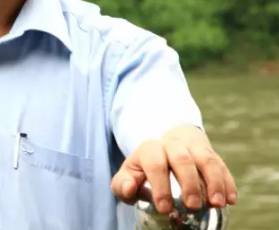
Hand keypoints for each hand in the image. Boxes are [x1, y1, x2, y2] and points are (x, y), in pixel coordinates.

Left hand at [111, 125, 236, 213]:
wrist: (166, 144)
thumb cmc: (145, 168)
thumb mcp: (130, 174)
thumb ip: (123, 184)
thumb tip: (129, 188)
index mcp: (150, 150)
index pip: (155, 163)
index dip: (160, 185)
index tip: (165, 208)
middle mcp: (172, 145)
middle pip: (182, 159)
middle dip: (189, 183)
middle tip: (193, 206)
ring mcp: (193, 147)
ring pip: (205, 158)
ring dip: (214, 181)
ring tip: (217, 204)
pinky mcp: (210, 153)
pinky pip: (221, 164)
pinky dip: (227, 181)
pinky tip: (230, 200)